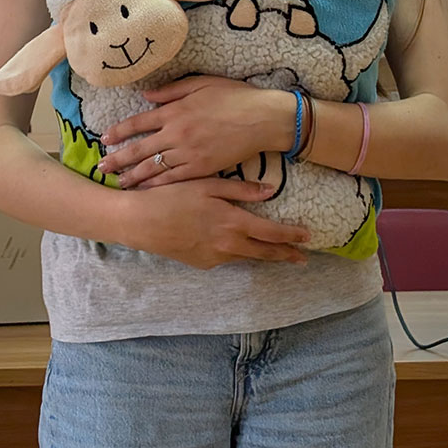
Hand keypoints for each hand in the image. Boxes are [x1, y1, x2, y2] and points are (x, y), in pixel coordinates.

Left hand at [98, 76, 294, 187]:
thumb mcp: (201, 84)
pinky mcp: (202, 169)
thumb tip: (146, 96)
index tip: (105, 138)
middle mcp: (177, 134)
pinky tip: (146, 190)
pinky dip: (158, 185)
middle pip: (140, 149)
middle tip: (101, 167)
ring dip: (134, 176)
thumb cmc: (234, 96)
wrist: (262, 118)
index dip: (120, 131)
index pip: (139, 122)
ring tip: (118, 183)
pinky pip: (174, 179)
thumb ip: (171, 91)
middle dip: (118, 159)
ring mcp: (189, 154)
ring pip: (154, 168)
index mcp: (175, 111)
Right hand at [118, 177, 308, 268]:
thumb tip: (269, 191)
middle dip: (285, 255)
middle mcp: (227, 245)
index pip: (271, 233)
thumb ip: (240, 190)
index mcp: (232, 222)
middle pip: (264, 253)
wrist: (140, 222)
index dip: (291, 236)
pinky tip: (239, 245)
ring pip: (246, 257)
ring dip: (264, 255)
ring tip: (279, 254)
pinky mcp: (201, 263)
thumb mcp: (207, 184)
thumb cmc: (172, 196)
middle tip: (303, 257)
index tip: (307, 237)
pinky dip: (238, 252)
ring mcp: (214, 257)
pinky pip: (226, 257)